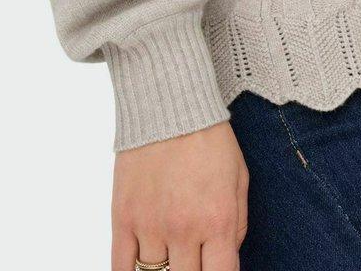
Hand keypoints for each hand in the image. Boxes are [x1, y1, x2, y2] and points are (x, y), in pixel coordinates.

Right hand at [111, 120, 248, 270]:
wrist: (169, 106)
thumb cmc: (210, 140)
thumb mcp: (239, 178)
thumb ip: (237, 225)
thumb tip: (226, 258)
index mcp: (218, 220)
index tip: (215, 269)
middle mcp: (184, 230)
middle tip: (193, 259)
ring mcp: (150, 227)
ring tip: (171, 255)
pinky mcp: (123, 219)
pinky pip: (121, 268)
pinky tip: (142, 269)